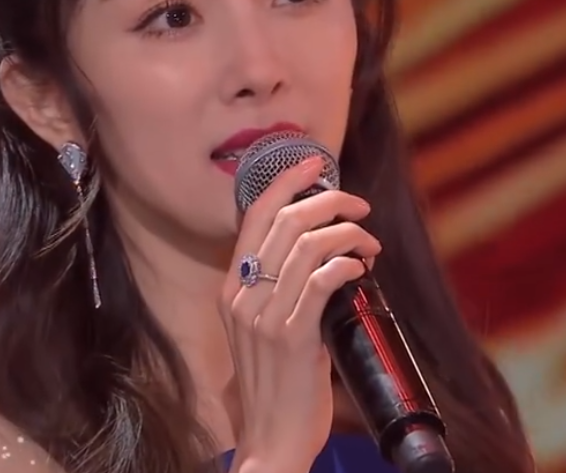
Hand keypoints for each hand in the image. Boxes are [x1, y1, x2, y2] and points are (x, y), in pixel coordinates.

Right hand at [219, 155, 379, 472]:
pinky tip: (359, 266)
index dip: (285, 184)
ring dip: (347, 233)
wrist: (272, 438)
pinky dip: (345, 263)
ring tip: (368, 241)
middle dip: (326, 200)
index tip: (313, 164)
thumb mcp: (263, 326)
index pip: (255, 217)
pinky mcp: (292, 337)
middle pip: (284, 222)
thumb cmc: (276, 381)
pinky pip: (321, 281)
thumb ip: (279, 288)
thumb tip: (319, 250)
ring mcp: (264, 316)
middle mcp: (242, 295)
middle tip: (357, 204)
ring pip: (307, 246)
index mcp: (232, 287)